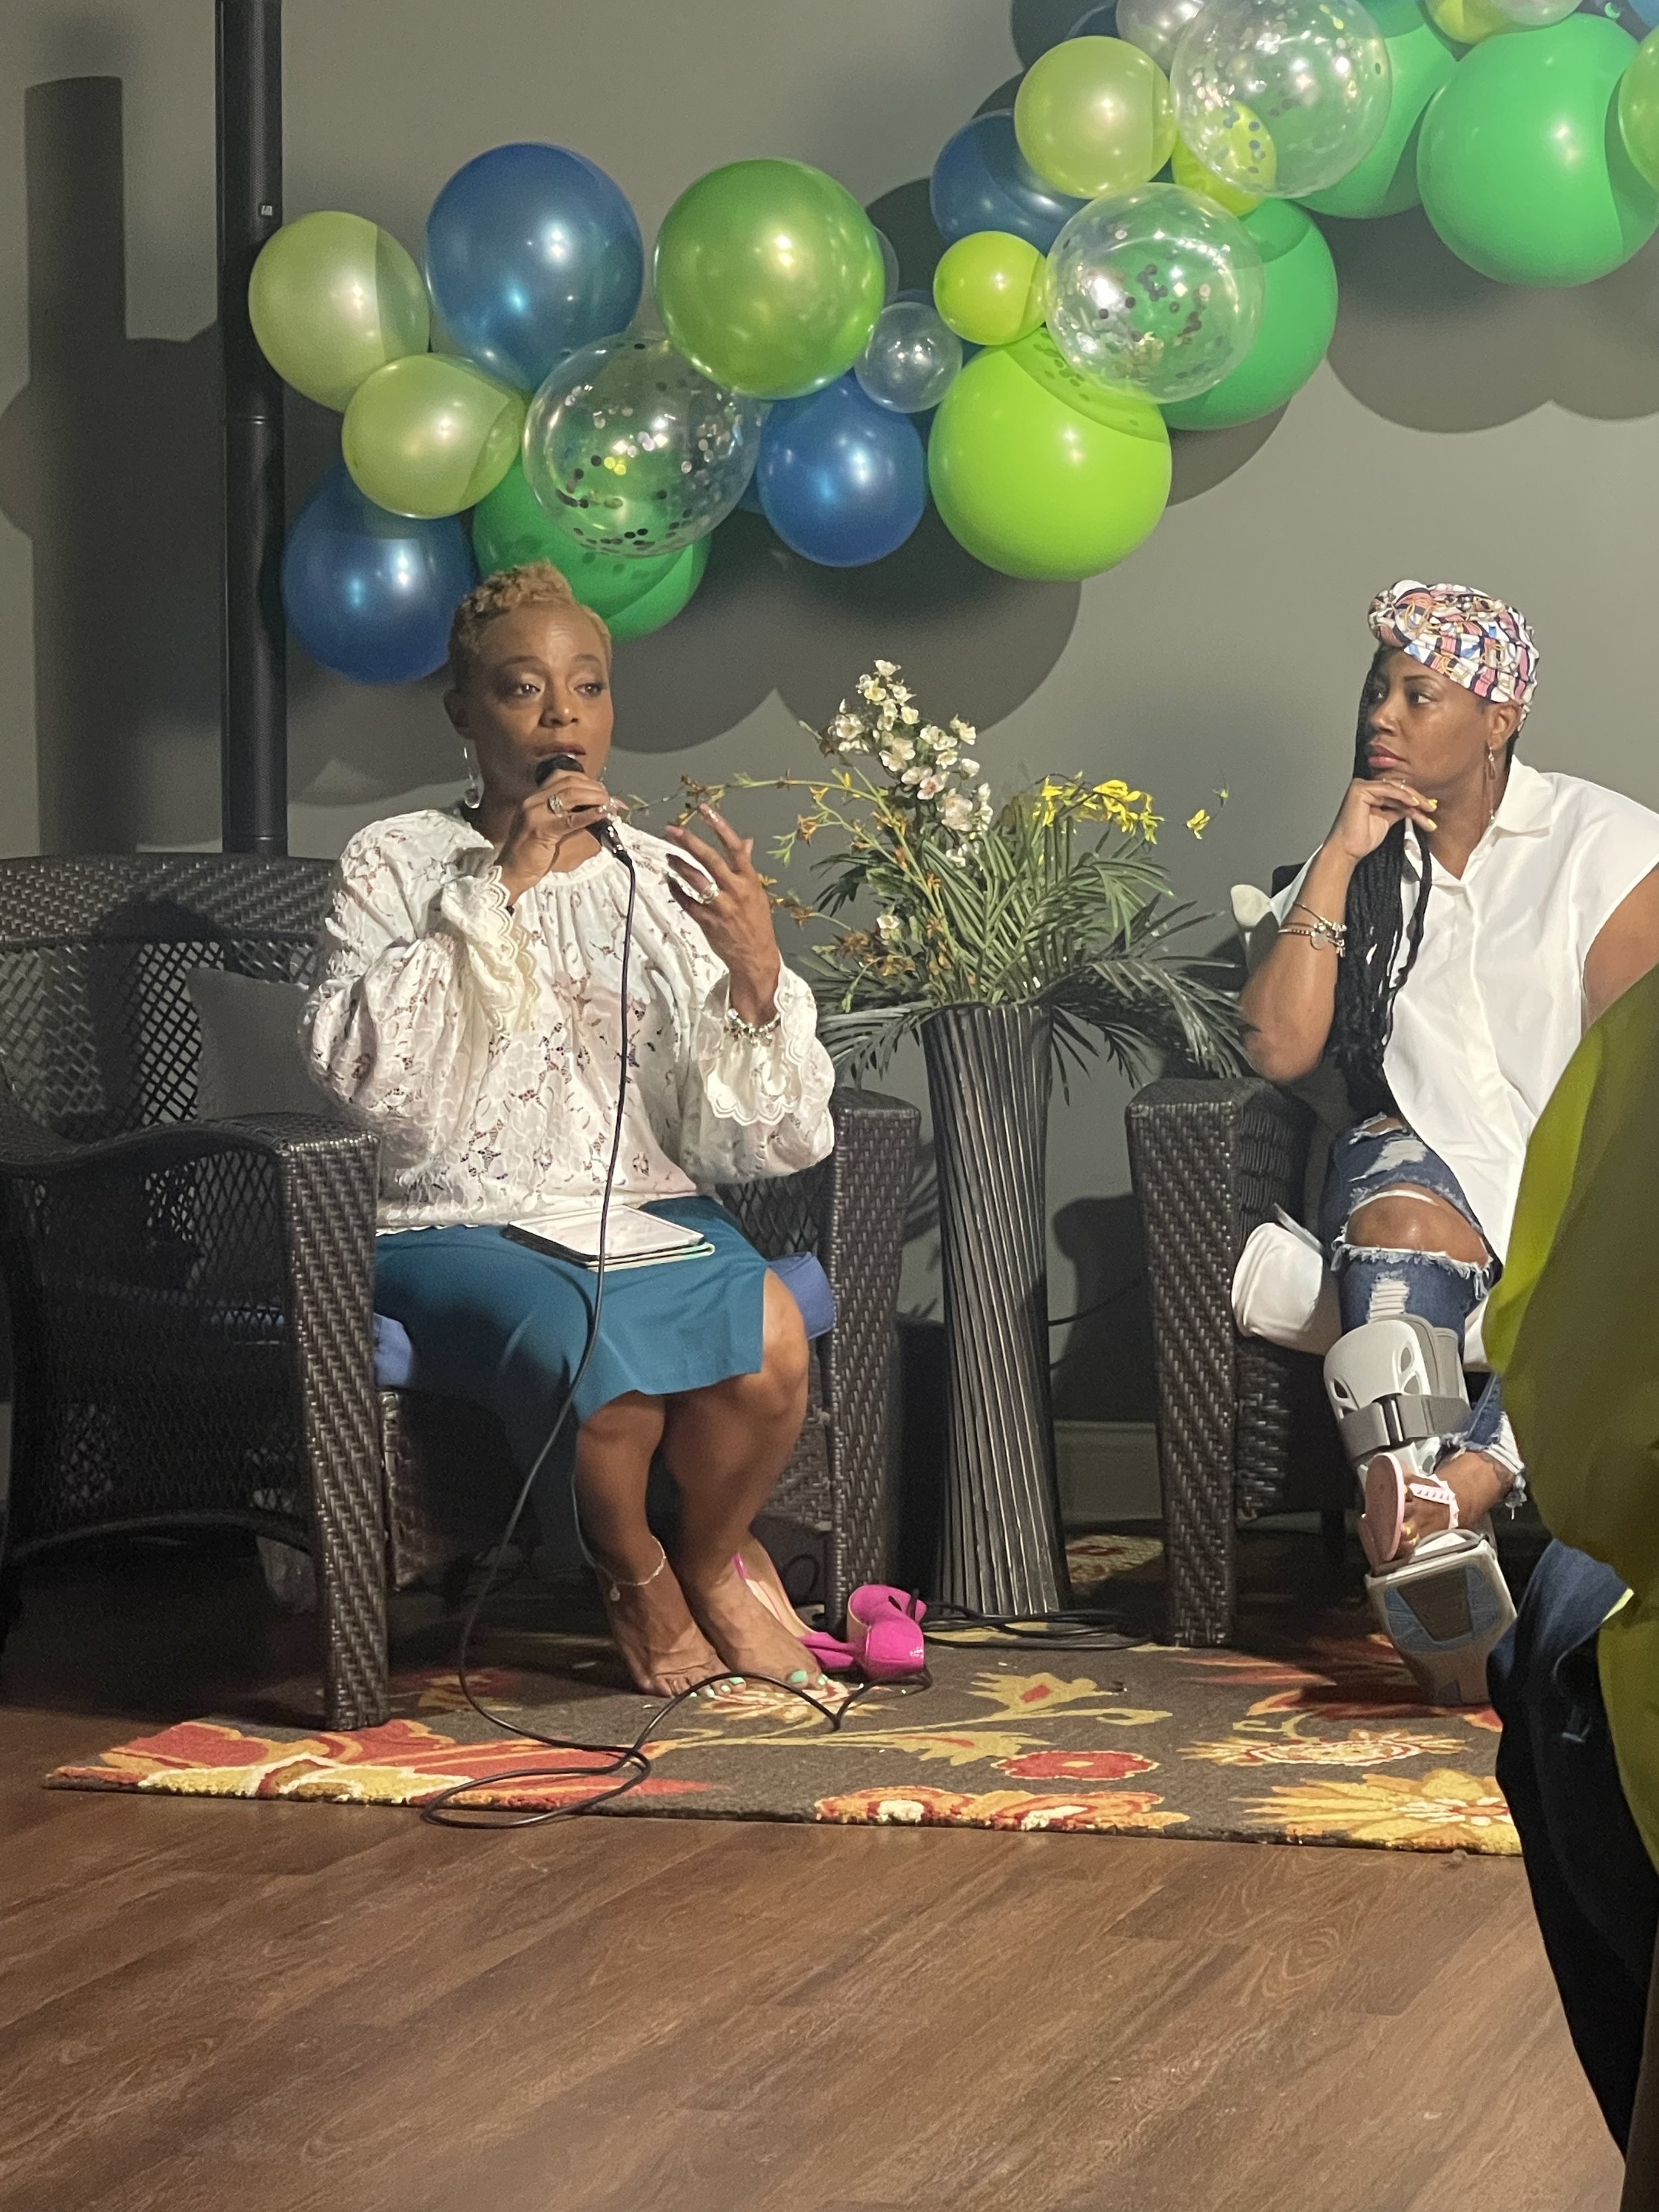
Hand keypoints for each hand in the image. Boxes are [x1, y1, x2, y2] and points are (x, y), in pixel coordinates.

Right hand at [496, 767, 619, 899]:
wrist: (511, 871)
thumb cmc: (530, 853)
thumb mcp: (549, 828)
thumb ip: (567, 816)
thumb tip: (595, 811)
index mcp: (534, 798)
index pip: (562, 777)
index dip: (586, 780)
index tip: (601, 790)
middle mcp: (533, 800)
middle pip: (569, 782)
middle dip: (593, 788)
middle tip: (609, 798)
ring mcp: (535, 813)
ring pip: (571, 794)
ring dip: (594, 797)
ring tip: (609, 804)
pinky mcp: (541, 829)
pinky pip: (570, 819)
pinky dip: (589, 815)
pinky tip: (602, 815)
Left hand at [663, 805, 781, 1023]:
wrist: (756, 958)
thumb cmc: (757, 923)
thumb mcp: (757, 892)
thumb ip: (746, 866)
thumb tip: (746, 842)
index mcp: (749, 880)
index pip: (734, 847)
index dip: (719, 826)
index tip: (705, 810)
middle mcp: (736, 891)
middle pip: (710, 860)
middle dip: (689, 842)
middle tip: (672, 830)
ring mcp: (721, 907)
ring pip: (696, 880)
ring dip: (679, 866)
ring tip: (668, 856)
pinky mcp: (707, 922)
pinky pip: (687, 902)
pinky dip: (677, 890)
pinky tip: (670, 881)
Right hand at [1327, 774, 1437, 865]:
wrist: (1347, 850)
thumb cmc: (1360, 839)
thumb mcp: (1386, 821)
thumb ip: (1397, 810)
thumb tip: (1413, 807)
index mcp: (1369, 793)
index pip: (1396, 792)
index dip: (1415, 799)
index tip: (1430, 807)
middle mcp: (1364, 787)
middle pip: (1397, 788)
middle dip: (1418, 799)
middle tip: (1432, 807)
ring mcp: (1361, 786)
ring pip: (1395, 788)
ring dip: (1414, 798)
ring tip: (1428, 807)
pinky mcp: (1360, 789)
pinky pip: (1388, 789)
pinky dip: (1403, 796)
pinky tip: (1414, 803)